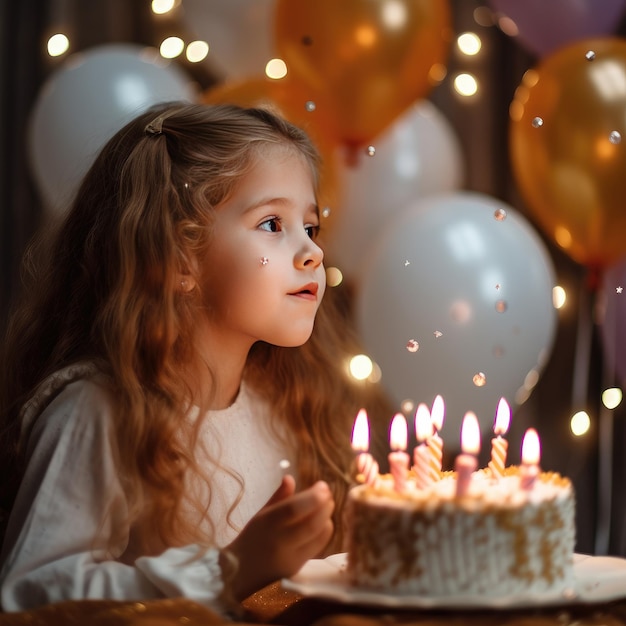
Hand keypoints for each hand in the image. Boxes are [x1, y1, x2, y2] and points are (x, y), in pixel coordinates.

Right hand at [224, 475, 333, 599]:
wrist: (239, 574)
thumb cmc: (251, 539)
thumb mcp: (260, 515)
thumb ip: (278, 498)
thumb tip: (290, 477)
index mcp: (266, 523)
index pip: (293, 509)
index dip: (312, 497)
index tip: (322, 485)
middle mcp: (279, 542)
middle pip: (310, 524)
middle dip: (324, 506)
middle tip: (328, 493)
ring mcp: (290, 558)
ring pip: (318, 536)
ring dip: (327, 517)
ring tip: (327, 505)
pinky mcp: (298, 568)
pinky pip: (317, 547)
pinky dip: (324, 532)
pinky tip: (324, 521)